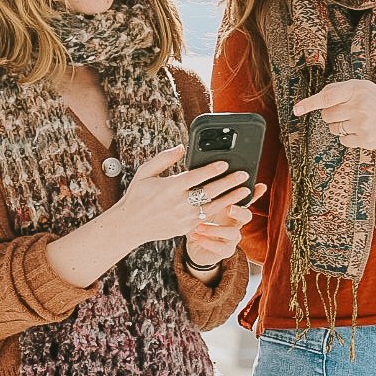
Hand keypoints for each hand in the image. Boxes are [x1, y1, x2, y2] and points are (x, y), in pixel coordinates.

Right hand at [117, 145, 250, 247]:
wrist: (130, 225)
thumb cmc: (137, 196)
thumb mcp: (145, 172)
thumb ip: (163, 159)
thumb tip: (182, 147)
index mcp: (169, 187)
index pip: (195, 177)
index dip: (211, 170)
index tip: (224, 163)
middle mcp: (178, 203)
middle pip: (209, 191)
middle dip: (229, 182)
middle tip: (244, 174)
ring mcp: (184, 218)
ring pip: (213, 207)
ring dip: (231, 198)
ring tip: (245, 190)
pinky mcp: (186, 228)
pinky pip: (208, 218)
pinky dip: (221, 211)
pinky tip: (232, 205)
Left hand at [185, 182, 266, 271]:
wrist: (193, 244)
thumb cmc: (199, 219)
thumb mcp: (201, 205)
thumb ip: (207, 192)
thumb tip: (204, 172)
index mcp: (232, 209)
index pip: (247, 199)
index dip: (255, 193)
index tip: (260, 186)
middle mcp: (236, 223)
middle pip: (246, 216)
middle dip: (240, 211)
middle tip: (229, 208)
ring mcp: (233, 238)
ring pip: (232, 233)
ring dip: (215, 229)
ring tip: (199, 227)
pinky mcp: (225, 251)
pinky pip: (221, 247)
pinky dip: (207, 242)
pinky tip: (196, 236)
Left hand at [292, 80, 375, 156]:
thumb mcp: (363, 88)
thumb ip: (339, 90)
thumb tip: (318, 98)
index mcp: (356, 89)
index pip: (327, 97)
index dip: (310, 103)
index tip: (296, 109)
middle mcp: (359, 106)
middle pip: (327, 115)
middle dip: (332, 115)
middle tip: (348, 112)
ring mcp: (362, 124)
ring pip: (334, 129)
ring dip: (341, 127)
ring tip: (358, 121)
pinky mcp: (365, 139)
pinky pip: (344, 141)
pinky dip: (349, 137)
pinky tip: (362, 131)